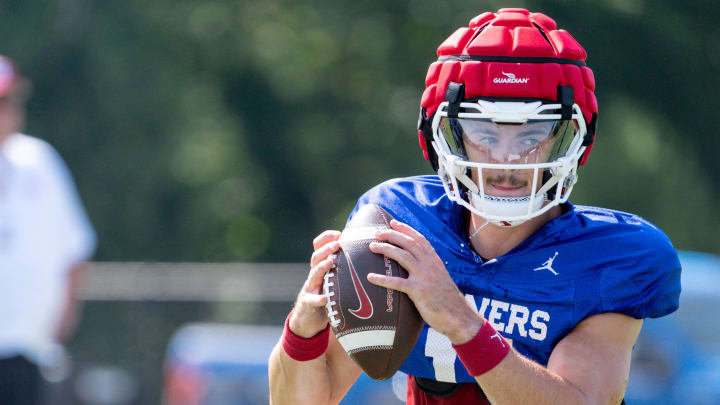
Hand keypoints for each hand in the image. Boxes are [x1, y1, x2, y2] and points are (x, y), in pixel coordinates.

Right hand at [289, 230, 340, 337]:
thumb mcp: (333, 282)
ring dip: (322, 267)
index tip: (338, 233)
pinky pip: (311, 300)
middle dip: (326, 249)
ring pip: (313, 275)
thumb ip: (343, 270)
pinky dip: (317, 299)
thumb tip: (366, 258)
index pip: (318, 248)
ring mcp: (309, 289)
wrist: (308, 320)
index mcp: (320, 268)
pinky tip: (324, 298)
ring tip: (331, 262)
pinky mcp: (307, 304)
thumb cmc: (326, 298)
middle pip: (316, 258)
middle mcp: (313, 276)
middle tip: (338, 243)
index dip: (326, 239)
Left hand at [368, 220, 481, 343]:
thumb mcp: (440, 278)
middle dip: (391, 235)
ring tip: (371, 247)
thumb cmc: (447, 300)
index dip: (405, 229)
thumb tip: (416, 265)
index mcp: (435, 261)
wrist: (458, 316)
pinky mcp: (418, 291)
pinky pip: (397, 283)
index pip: (419, 239)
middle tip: (376, 233)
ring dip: (385, 249)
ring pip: (402, 256)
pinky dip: (382, 279)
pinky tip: (370, 277)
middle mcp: (430, 265)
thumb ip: (429, 270)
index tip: (393, 222)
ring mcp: (424, 277)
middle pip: (408, 243)